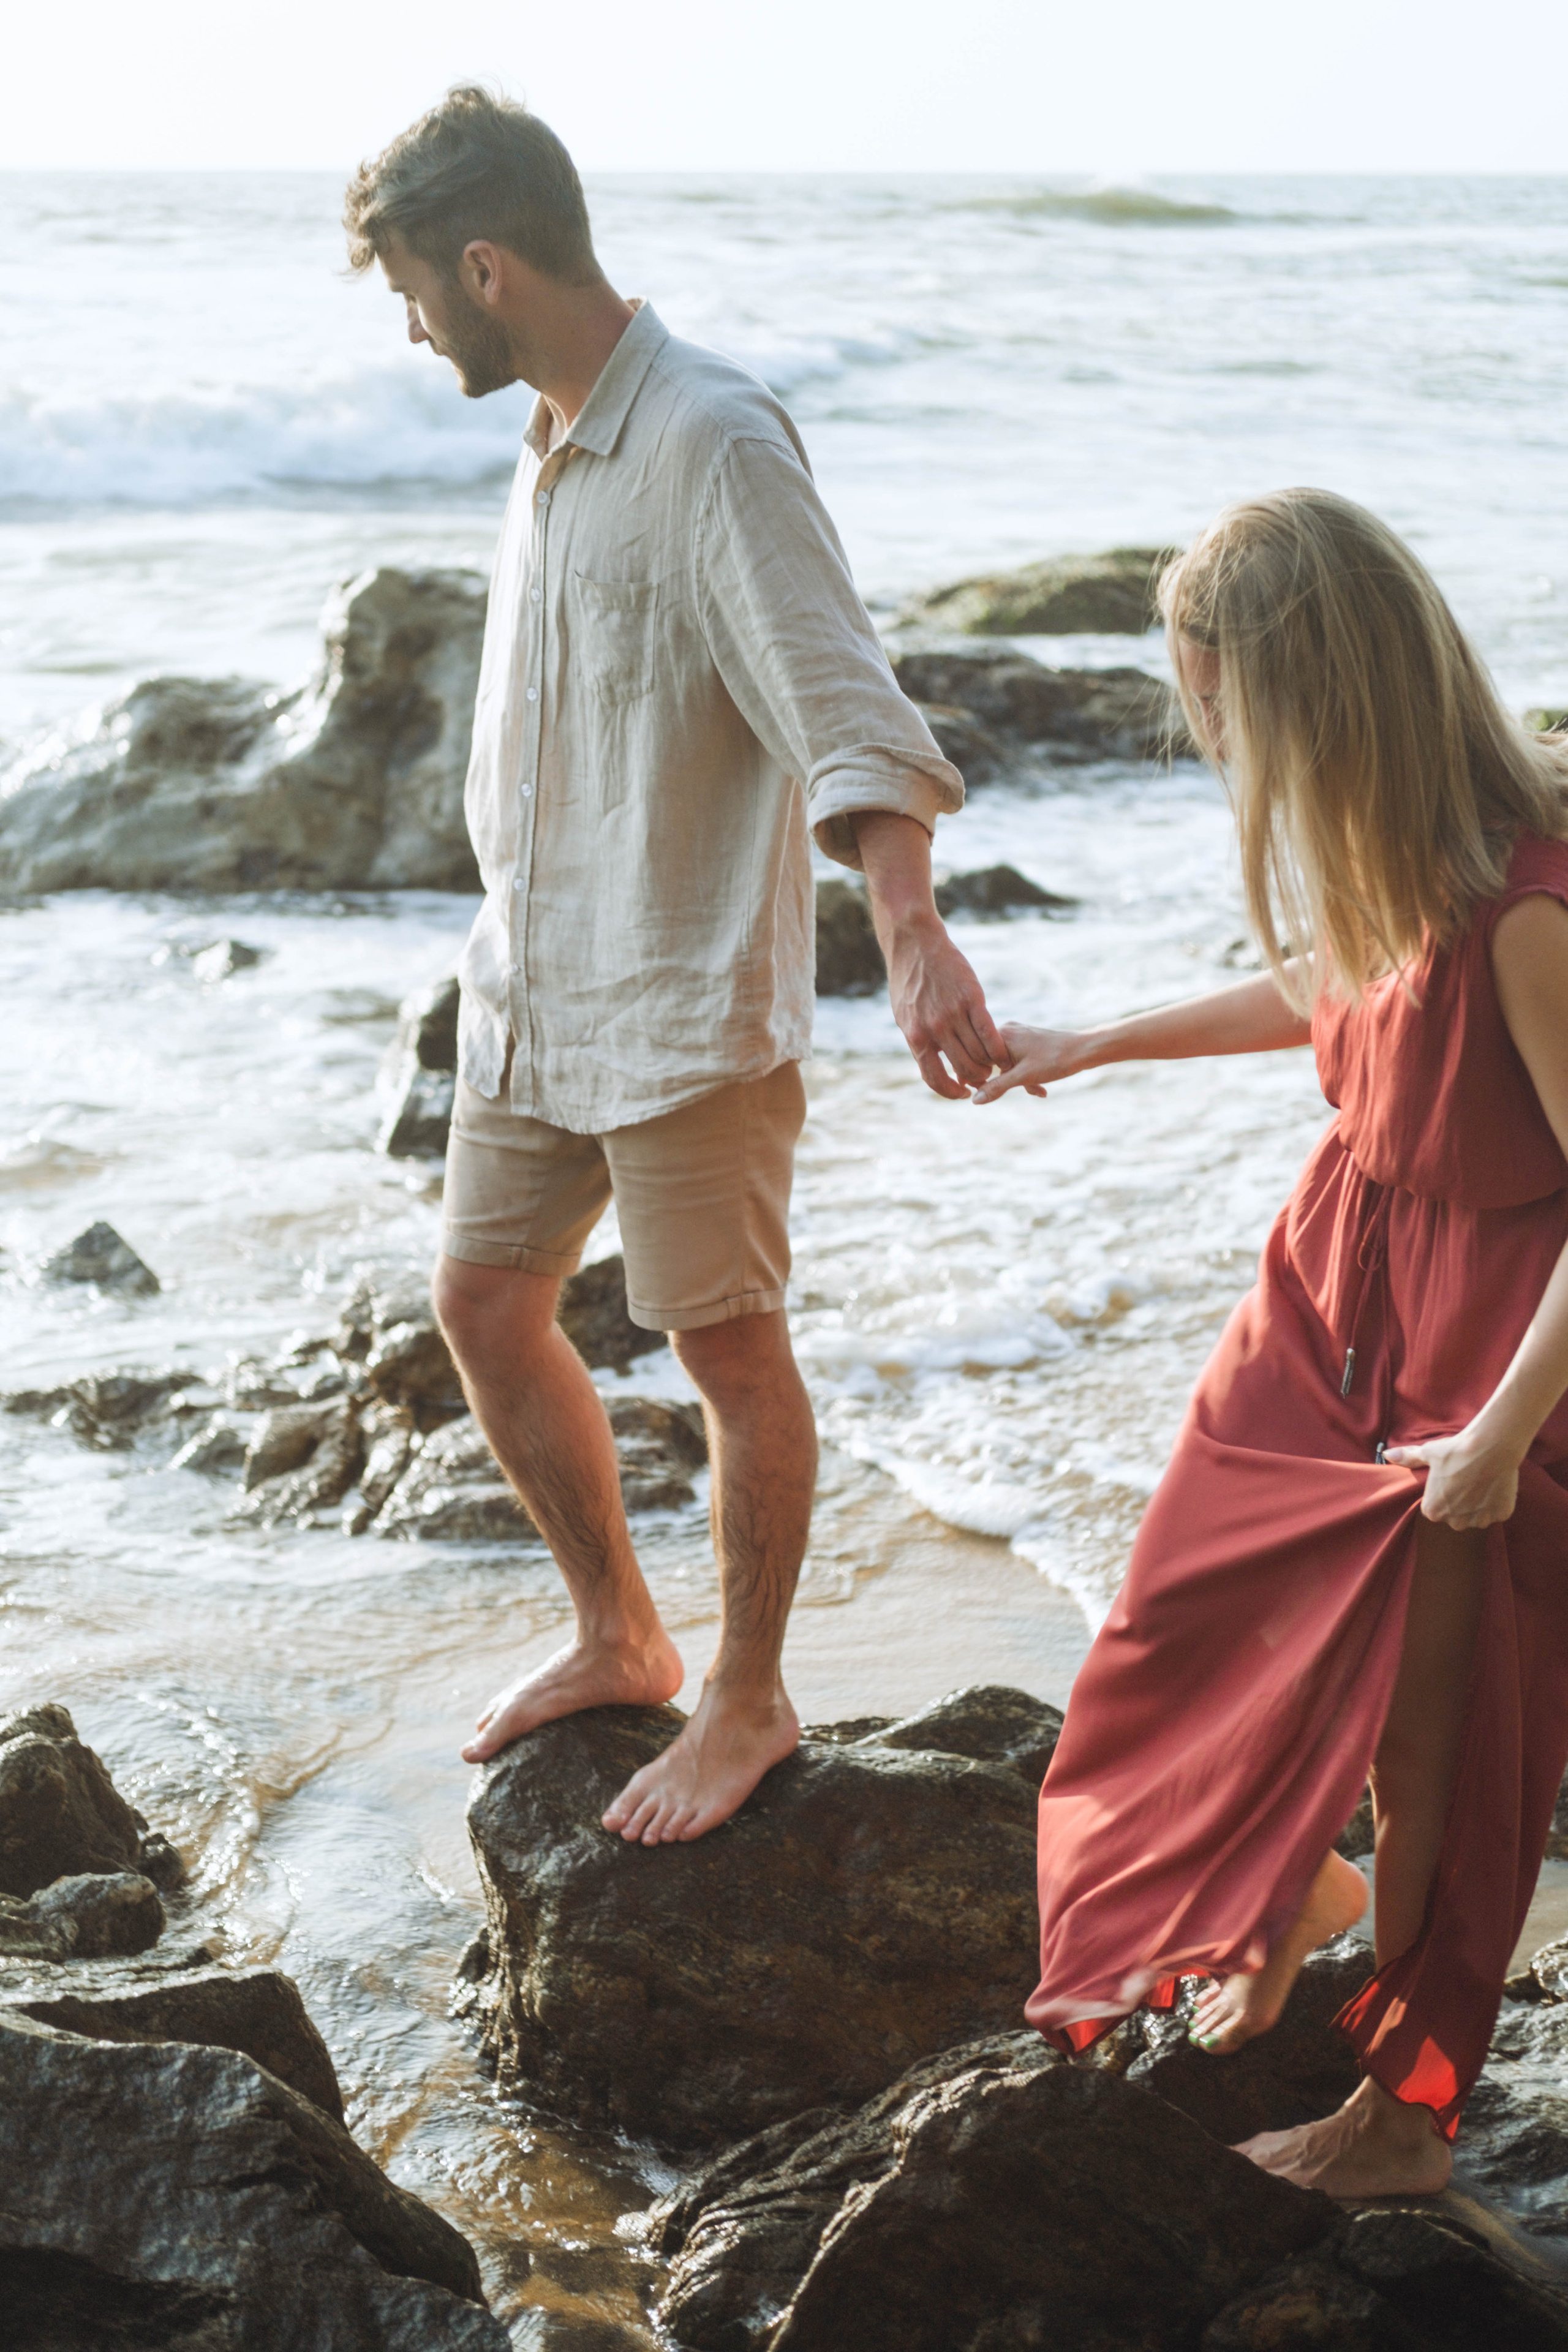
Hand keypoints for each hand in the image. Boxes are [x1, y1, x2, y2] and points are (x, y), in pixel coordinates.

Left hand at [884, 913, 1008, 1099]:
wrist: (915, 945)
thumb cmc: (908, 982)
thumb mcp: (905, 1016)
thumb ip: (919, 1040)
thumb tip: (930, 1062)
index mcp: (916, 1036)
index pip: (934, 1078)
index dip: (950, 1091)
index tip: (962, 1093)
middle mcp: (935, 1029)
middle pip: (963, 1069)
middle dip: (976, 1079)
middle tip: (984, 1077)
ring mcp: (954, 1014)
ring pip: (979, 1054)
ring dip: (989, 1065)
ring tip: (993, 1065)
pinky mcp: (973, 999)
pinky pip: (990, 1033)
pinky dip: (999, 1048)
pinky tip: (1003, 1053)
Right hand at [972, 1022, 1094, 1103]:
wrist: (1084, 1050)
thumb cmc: (1054, 1060)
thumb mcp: (1022, 1077)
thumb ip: (996, 1087)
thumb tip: (975, 1100)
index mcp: (1001, 1035)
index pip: (976, 1056)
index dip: (976, 1075)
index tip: (980, 1090)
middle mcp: (1007, 1030)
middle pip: (990, 1060)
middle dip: (1001, 1081)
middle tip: (1013, 1091)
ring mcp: (1018, 1035)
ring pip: (1006, 1063)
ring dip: (1018, 1081)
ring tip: (1038, 1090)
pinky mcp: (1028, 1041)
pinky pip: (1017, 1060)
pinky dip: (1026, 1075)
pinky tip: (1041, 1088)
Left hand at [1383, 1422, 1523, 1529]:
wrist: (1490, 1447)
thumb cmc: (1455, 1451)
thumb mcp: (1428, 1453)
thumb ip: (1409, 1458)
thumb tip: (1389, 1455)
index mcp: (1433, 1511)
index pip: (1435, 1508)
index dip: (1443, 1493)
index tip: (1449, 1480)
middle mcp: (1455, 1522)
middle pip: (1456, 1515)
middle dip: (1460, 1502)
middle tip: (1466, 1479)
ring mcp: (1480, 1520)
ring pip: (1477, 1515)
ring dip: (1479, 1503)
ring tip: (1481, 1480)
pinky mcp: (1501, 1515)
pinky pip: (1496, 1511)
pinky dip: (1496, 1501)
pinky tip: (1494, 1484)